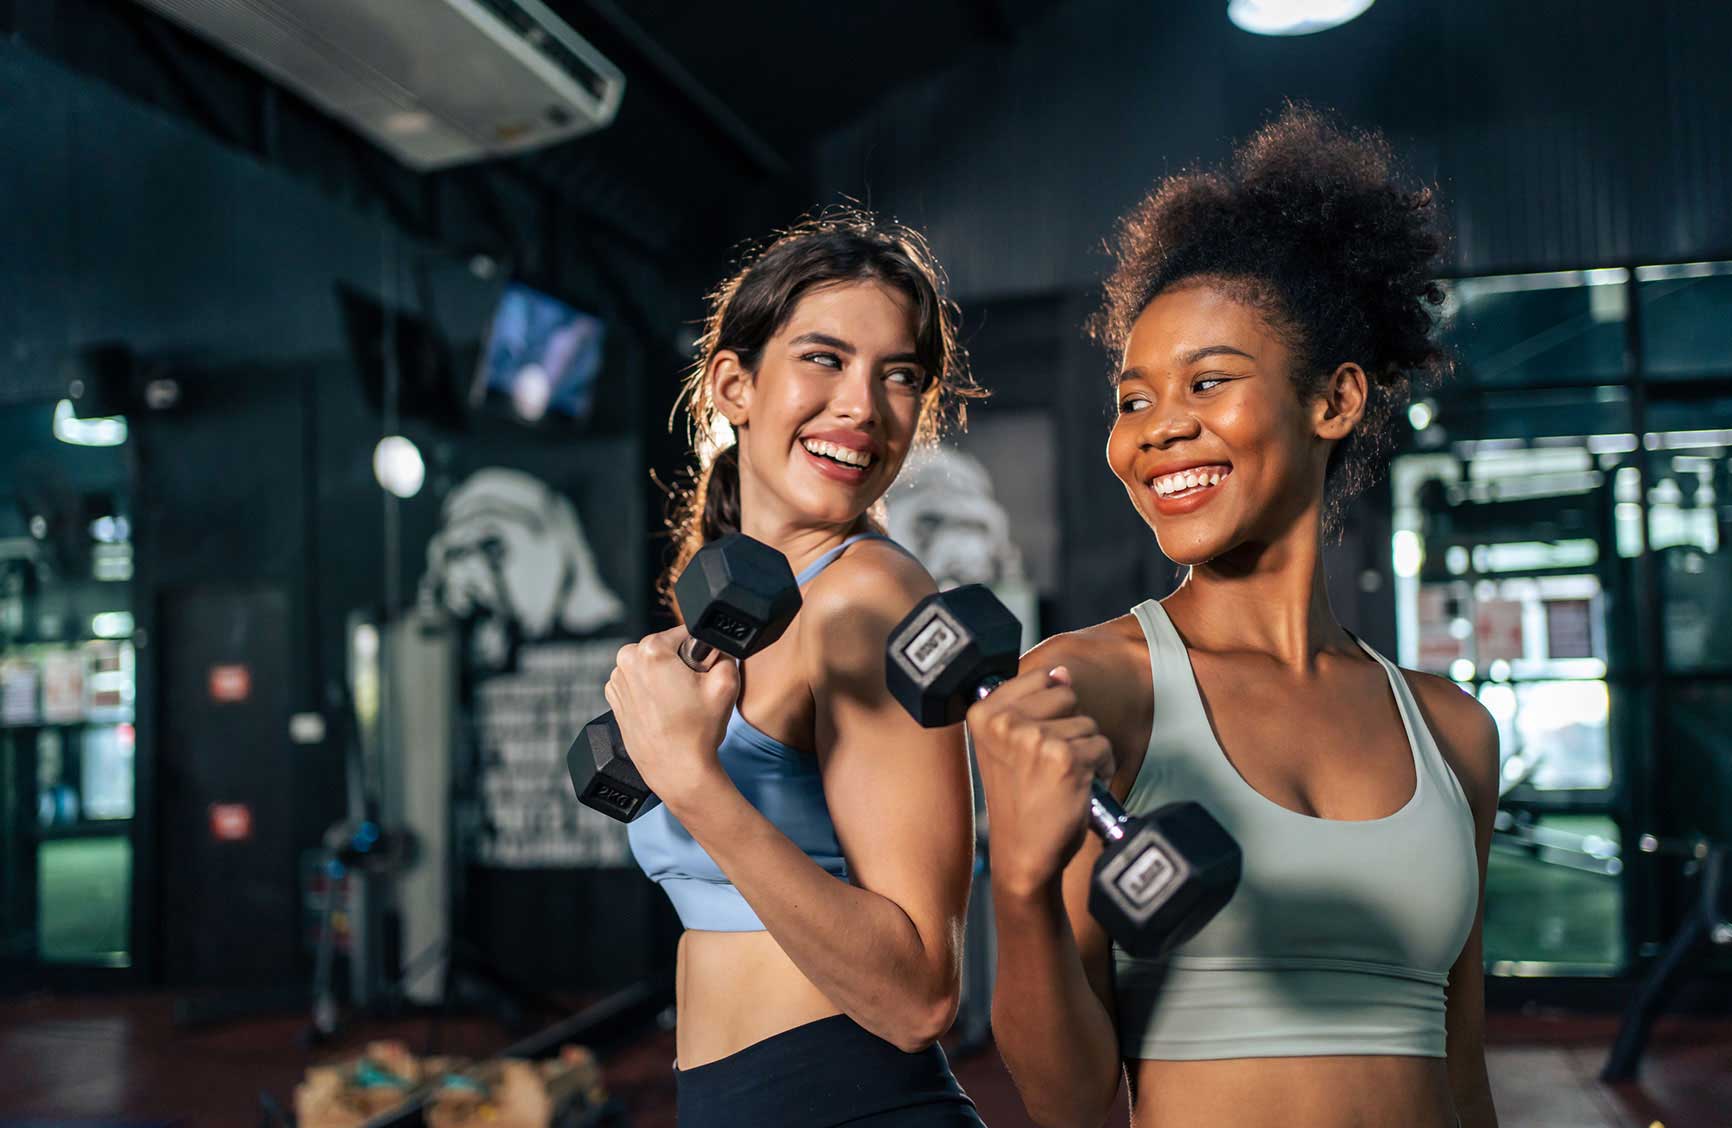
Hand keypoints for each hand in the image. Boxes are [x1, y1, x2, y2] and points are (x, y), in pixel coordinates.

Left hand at [602, 625, 738, 813]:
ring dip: (664, 677)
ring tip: (678, 704)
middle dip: (680, 663)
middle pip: (665, 648)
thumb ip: (724, 651)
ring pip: (650, 665)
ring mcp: (617, 681)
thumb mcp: (726, 682)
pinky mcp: (614, 698)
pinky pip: (638, 682)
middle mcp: (627, 661)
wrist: (677, 770)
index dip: (699, 652)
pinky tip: (663, 711)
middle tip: (692, 691)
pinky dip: (650, 691)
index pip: (684, 633)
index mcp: (651, 650)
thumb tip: (715, 644)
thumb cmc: (697, 732)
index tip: (702, 673)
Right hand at [969, 666, 1114, 897]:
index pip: (1039, 677)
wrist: (1022, 853)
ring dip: (1085, 751)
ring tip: (1061, 778)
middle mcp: (1005, 723)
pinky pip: (1103, 746)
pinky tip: (1078, 787)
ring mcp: (1035, 739)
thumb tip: (1062, 673)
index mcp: (983, 714)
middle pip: (1066, 695)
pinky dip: (1100, 768)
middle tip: (1049, 762)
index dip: (1047, 709)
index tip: (1033, 741)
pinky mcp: (1066, 759)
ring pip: (1088, 723)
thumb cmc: (1018, 800)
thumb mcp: (1008, 745)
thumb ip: (1030, 703)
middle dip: (1069, 727)